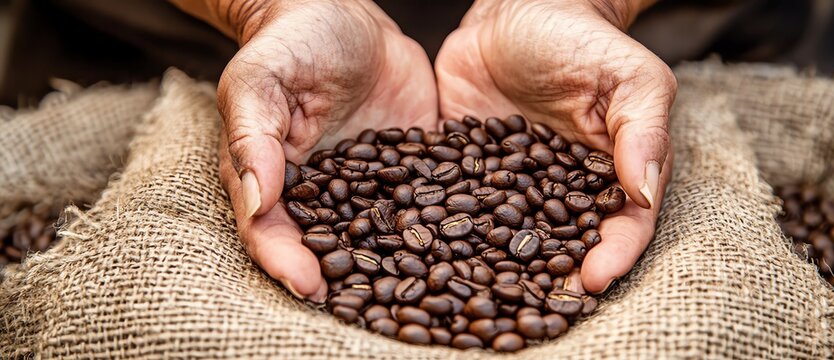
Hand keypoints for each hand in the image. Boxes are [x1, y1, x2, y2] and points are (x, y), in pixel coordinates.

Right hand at [197, 0, 437, 300]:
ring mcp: (373, 186)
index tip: (309, 287)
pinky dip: (447, 223)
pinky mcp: (413, 169)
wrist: (341, 13)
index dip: (288, 262)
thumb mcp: (261, 81)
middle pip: (332, 247)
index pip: (276, 232)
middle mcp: (326, 194)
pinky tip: (471, 243)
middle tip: (369, 315)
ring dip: (402, 265)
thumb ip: (254, 137)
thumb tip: (259, 202)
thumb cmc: (290, 44)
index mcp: (278, 180)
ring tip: (428, 294)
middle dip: (349, 281)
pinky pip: (428, 200)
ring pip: (384, 234)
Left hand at [436, 0, 674, 292]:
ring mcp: (510, 185)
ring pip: (507, 235)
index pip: (620, 225)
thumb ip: (641, 131)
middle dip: (551, 278)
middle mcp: (559, 191)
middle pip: (562, 244)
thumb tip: (643, 191)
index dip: (611, 255)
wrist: (518, 9)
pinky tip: (424, 246)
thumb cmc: (584, 41)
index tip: (594, 279)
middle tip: (535, 311)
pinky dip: (443, 226)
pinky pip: (456, 203)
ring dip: (494, 266)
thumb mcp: (630, 77)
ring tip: (476, 295)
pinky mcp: (465, 170)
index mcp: (607, 176)